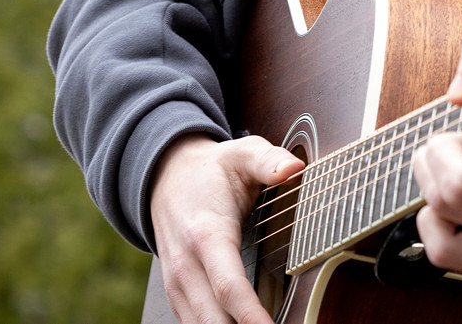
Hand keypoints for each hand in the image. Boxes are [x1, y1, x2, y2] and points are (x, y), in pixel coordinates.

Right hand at [150, 132, 302, 323]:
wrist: (166, 176)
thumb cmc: (213, 169)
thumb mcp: (242, 154)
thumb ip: (268, 161)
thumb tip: (295, 168)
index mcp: (207, 234)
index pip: (229, 286)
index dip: (251, 315)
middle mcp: (186, 266)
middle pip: (213, 319)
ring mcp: (178, 284)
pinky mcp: (178, 294)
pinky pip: (195, 323)